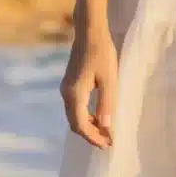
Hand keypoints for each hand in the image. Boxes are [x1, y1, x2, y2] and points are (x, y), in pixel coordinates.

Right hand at [61, 23, 120, 148]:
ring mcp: (66, 89)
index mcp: (75, 94)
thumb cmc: (102, 54)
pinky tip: (99, 116)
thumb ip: (107, 103)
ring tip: (106, 132)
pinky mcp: (69, 84)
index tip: (109, 144)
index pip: (81, 125)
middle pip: (75, 123)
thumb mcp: (109, 80)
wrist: (89, 32)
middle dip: (90, 135)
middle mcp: (66, 94)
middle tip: (108, 142)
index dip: (94, 137)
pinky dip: (86, 116)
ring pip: (74, 116)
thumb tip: (107, 127)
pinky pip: (75, 108)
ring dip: (88, 126)